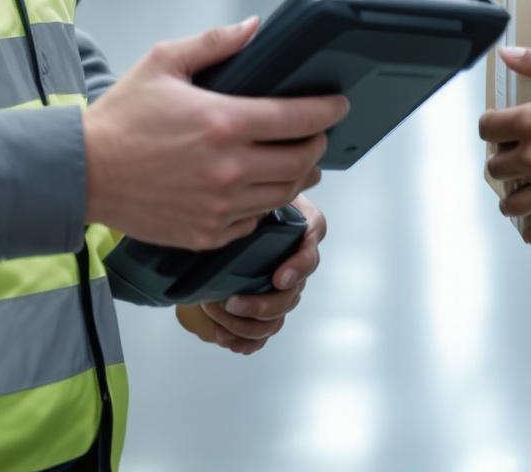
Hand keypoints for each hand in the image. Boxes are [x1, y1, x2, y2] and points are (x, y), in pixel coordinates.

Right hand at [84, 20, 349, 249]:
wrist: (82, 173)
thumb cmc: (121, 117)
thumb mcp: (163, 63)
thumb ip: (214, 44)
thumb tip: (254, 27)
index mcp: (224, 122)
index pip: (299, 118)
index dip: (328, 111)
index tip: (339, 105)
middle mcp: (230, 168)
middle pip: (302, 160)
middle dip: (318, 144)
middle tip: (317, 132)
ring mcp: (220, 206)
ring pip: (284, 193)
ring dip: (298, 174)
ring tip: (296, 159)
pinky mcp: (207, 233)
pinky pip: (256, 220)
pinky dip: (266, 202)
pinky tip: (260, 186)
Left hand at [173, 196, 327, 355]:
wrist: (235, 217)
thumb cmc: (254, 200)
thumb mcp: (263, 189)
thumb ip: (266, 192)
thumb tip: (255, 196)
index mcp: (302, 234)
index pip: (310, 252)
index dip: (298, 268)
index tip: (280, 277)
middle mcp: (294, 265)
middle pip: (291, 296)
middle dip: (261, 305)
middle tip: (232, 302)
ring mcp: (281, 290)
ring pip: (276, 319)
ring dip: (248, 325)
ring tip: (220, 319)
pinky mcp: (264, 308)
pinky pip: (262, 334)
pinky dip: (245, 341)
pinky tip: (226, 338)